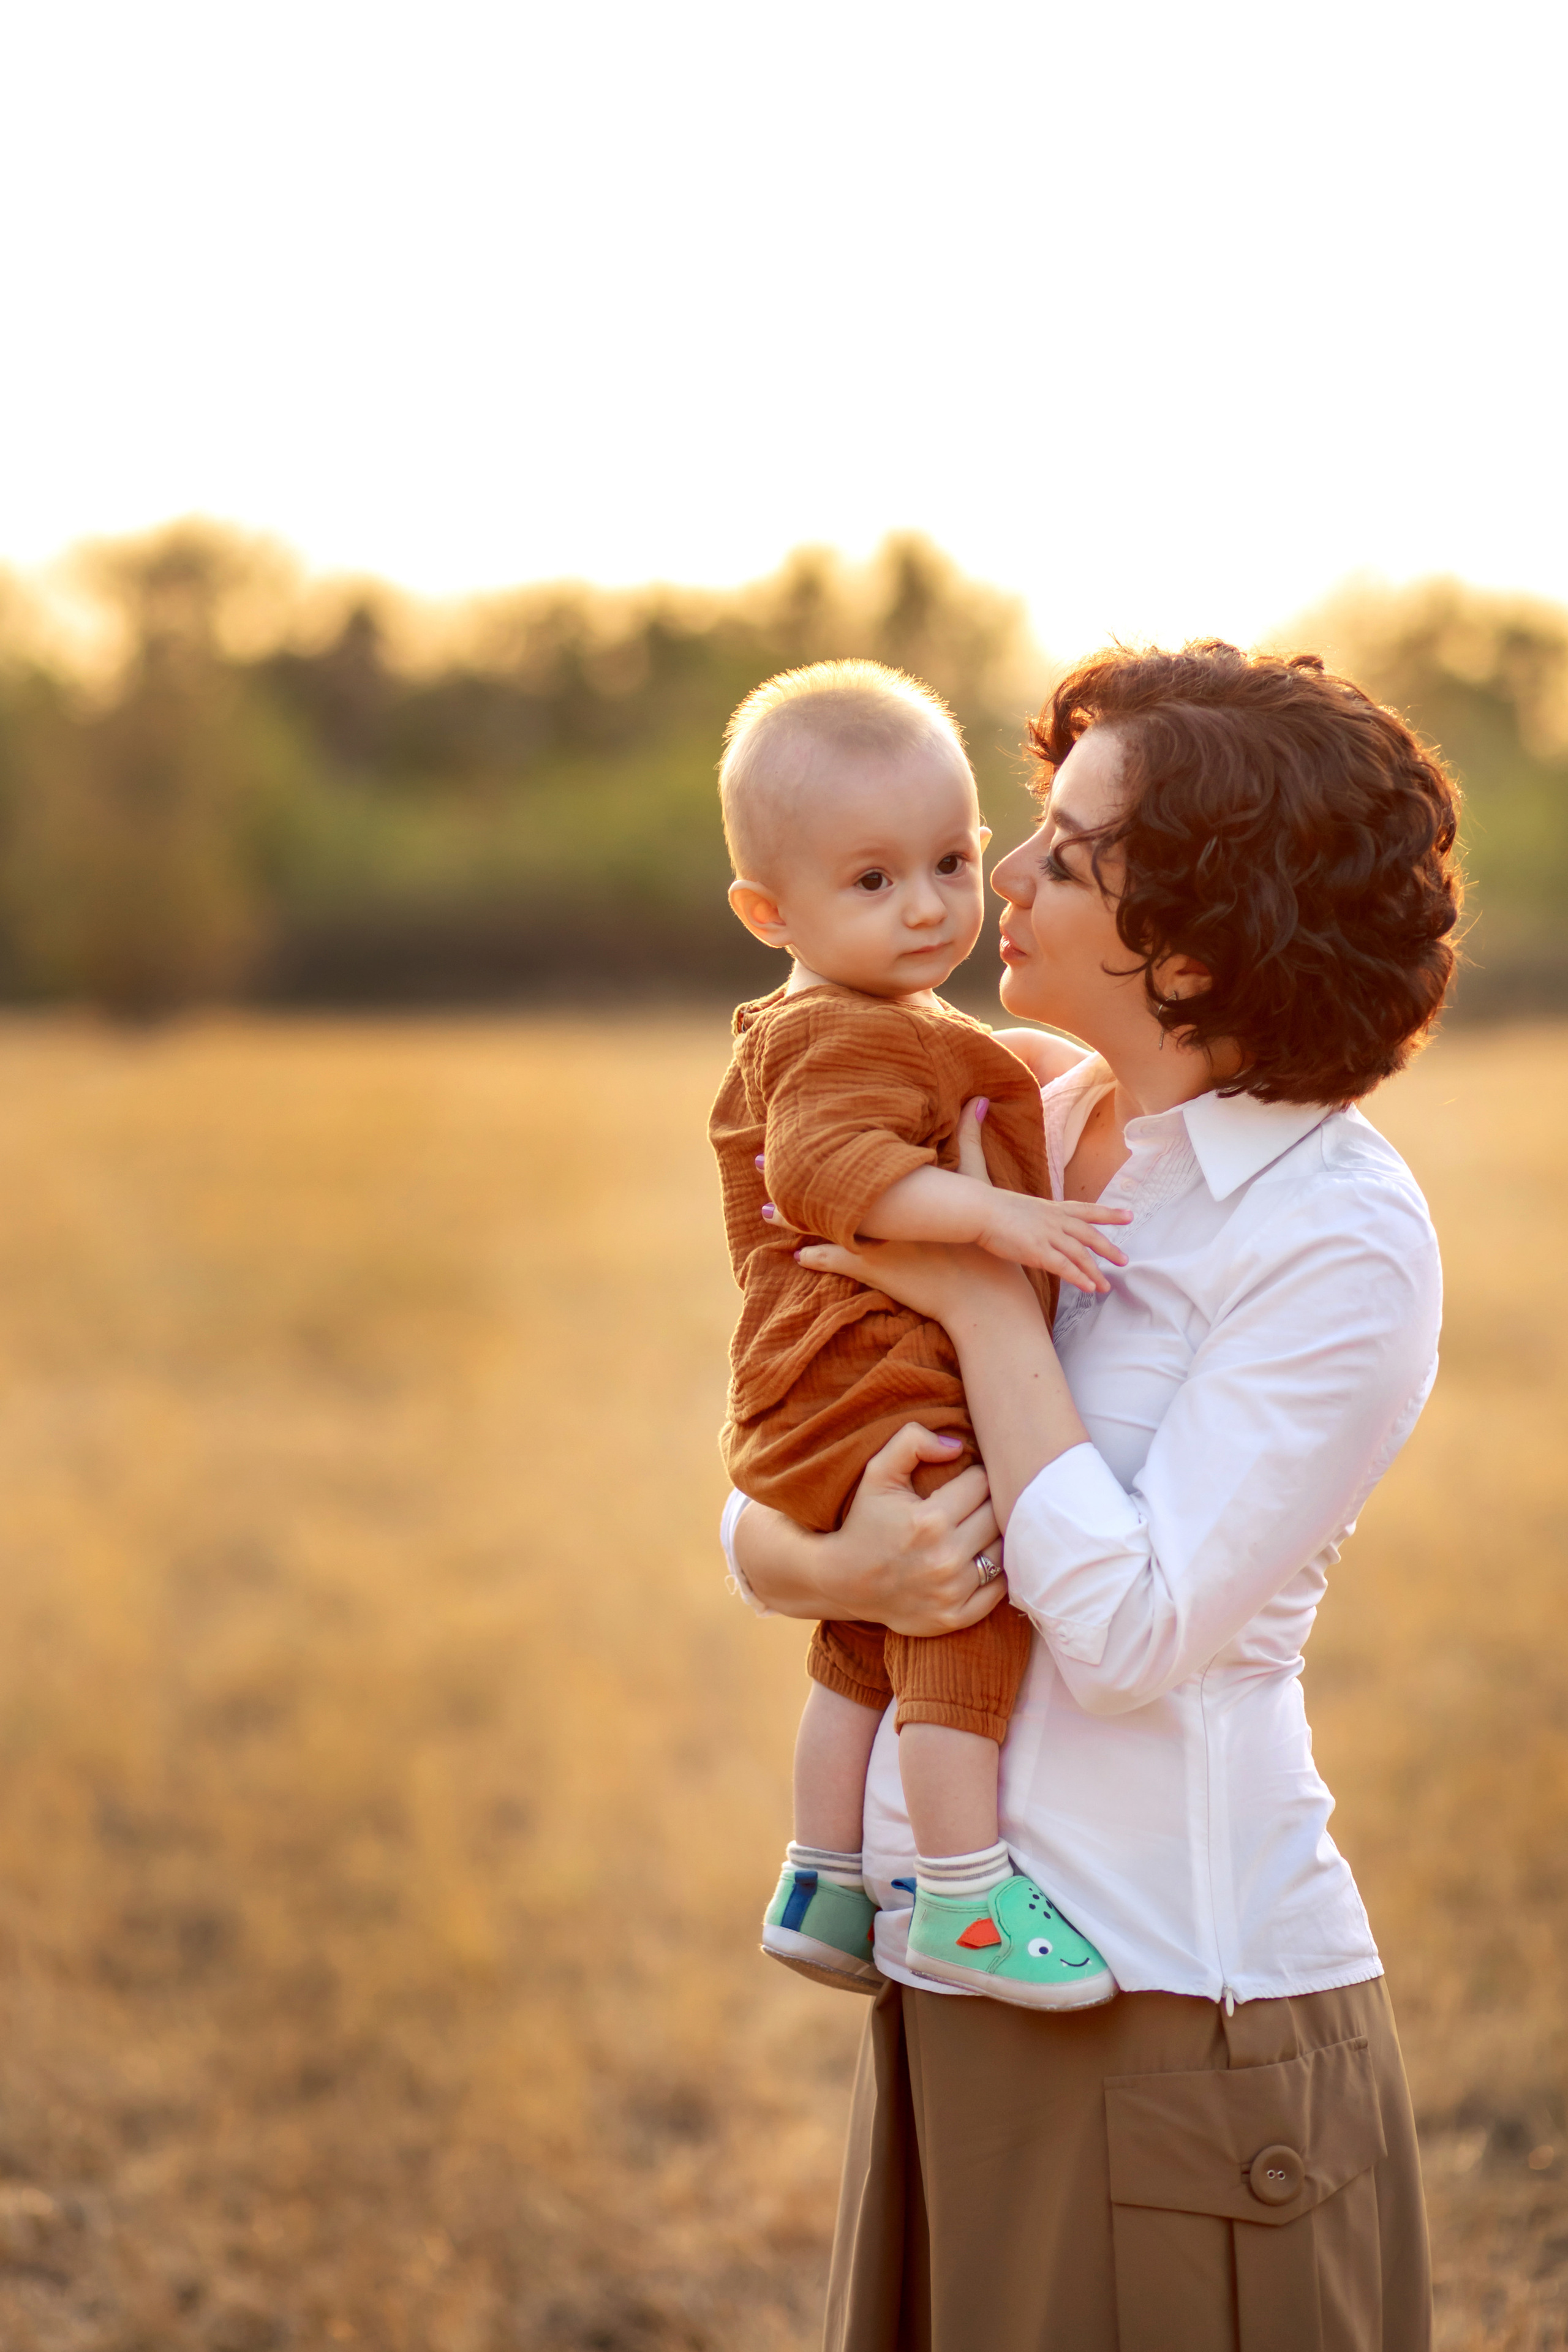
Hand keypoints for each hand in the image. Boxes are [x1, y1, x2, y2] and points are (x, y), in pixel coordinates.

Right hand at [733, 1422, 1008, 1635]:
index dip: (972, 1478)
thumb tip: (956, 1445)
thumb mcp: (877, 1473)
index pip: (982, 1483)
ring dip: (991, 1538)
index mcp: (930, 1520)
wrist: (842, 1581)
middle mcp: (945, 1558)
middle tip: (967, 1507)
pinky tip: (975, 1561)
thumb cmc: (865, 1521)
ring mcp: (952, 1591)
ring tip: (971, 1532)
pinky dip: (994, 1574)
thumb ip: (912, 1442)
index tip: (959, 1484)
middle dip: (985, 1505)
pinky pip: (999, 1590)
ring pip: (1002, 1551)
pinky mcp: (956, 1617)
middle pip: (997, 1516)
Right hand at [957, 1091, 1127, 1292]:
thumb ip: (981, 1138)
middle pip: (1089, 1234)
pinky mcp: (1038, 1251)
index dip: (1107, 1213)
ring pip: (1079, 1255)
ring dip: (1095, 1271)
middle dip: (1108, 1247)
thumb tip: (979, 1100)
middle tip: (1125, 1260)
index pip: (1084, 1208)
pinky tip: (1090, 1289)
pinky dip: (1079, 1278)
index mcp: (1046, 1206)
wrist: (972, 1206)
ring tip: (1107, 1287)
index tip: (1128, 1216)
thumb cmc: (976, 1193)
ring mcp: (1047, 1236)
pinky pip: (1065, 1267)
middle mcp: (1053, 1220)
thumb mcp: (984, 1165)